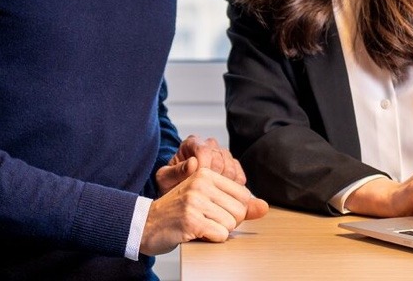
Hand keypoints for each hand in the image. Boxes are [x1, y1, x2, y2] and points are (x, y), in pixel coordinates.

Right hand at [140, 167, 268, 255]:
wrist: (146, 224)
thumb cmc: (179, 212)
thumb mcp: (208, 200)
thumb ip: (238, 203)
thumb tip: (265, 207)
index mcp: (206, 174)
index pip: (244, 196)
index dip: (235, 210)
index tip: (215, 211)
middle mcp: (201, 183)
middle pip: (240, 211)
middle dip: (227, 222)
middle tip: (207, 220)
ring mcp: (195, 201)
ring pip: (231, 224)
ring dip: (217, 231)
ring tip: (199, 225)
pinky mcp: (191, 220)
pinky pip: (220, 235)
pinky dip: (211, 238)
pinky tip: (195, 232)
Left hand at [156, 135, 244, 194]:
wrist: (179, 194)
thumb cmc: (170, 184)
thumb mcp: (164, 179)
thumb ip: (175, 171)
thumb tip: (192, 164)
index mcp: (192, 143)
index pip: (204, 150)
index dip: (203, 167)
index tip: (197, 182)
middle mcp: (209, 145)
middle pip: (220, 158)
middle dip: (213, 177)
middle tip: (205, 192)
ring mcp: (223, 155)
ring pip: (231, 166)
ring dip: (224, 183)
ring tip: (212, 195)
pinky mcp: (233, 167)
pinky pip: (239, 175)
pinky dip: (233, 187)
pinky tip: (222, 196)